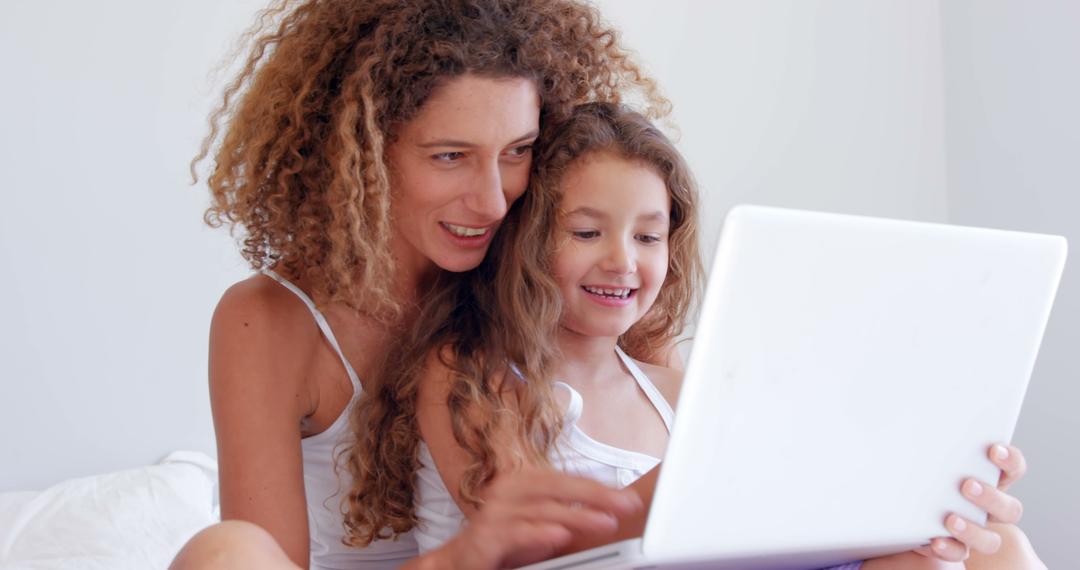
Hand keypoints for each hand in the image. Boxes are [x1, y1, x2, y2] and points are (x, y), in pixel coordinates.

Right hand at [420, 468, 642, 569]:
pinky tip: (561, 535)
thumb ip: (568, 519)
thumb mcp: (541, 529)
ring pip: (541, 508)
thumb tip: (608, 515)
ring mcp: (494, 512)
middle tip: (625, 505)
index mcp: (523, 484)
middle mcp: (508, 492)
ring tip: (604, 522)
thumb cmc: (503, 543)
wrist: (460, 562)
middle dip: (595, 495)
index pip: (566, 480)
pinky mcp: (484, 537)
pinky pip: (515, 532)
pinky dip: (539, 532)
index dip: (598, 487)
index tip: (627, 497)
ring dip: (576, 515)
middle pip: (557, 486)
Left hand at [916, 443, 1026, 561]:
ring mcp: (976, 529)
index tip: (994, 449)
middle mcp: (990, 506)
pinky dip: (949, 548)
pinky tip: (934, 540)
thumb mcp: (927, 451)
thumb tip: (911, 418)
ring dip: (973, 530)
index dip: (1010, 460)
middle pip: (1010, 508)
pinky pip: (960, 553)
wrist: (905, 503)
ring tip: (950, 519)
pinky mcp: (957, 547)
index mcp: (989, 478)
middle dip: (991, 497)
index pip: (1013, 467)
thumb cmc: (921, 467)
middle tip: (967, 485)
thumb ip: (931, 440)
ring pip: (990, 539)